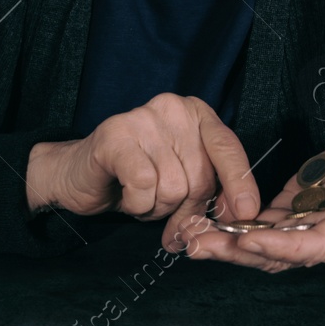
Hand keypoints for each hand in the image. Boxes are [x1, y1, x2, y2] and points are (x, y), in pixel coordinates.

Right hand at [24, 94, 261, 240]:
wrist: (79, 176)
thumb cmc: (136, 178)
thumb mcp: (182, 182)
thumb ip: (210, 194)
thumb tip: (239, 218)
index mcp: (195, 113)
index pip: (228, 148)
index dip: (240, 183)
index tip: (246, 213)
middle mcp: (172, 108)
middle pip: (200, 177)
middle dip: (184, 207)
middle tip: (160, 206)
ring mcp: (142, 118)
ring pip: (173, 187)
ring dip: (156, 207)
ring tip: (140, 194)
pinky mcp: (115, 135)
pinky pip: (144, 186)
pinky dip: (137, 204)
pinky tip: (125, 194)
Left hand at [182, 124, 324, 273]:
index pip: (317, 246)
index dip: (283, 247)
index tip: (249, 239)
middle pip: (279, 257)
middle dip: (237, 253)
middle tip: (198, 245)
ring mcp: (303, 234)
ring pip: (260, 251)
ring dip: (225, 248)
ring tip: (187, 241)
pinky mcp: (286, 222)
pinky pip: (254, 234)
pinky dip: (227, 233)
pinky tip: (197, 226)